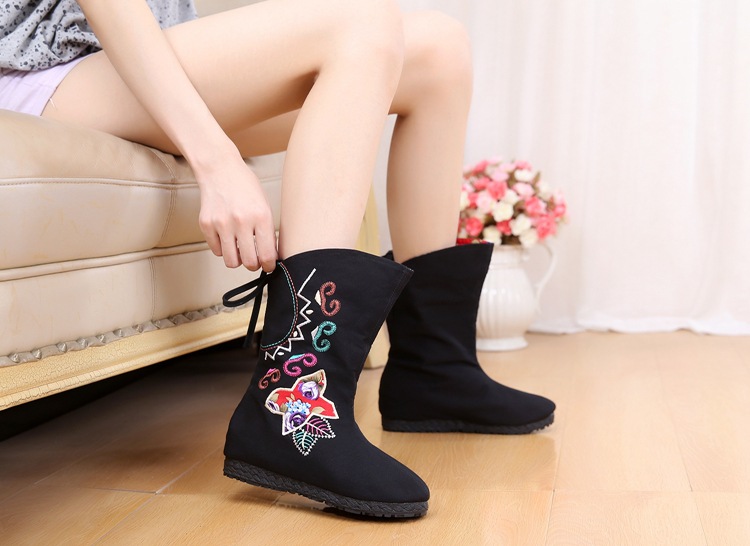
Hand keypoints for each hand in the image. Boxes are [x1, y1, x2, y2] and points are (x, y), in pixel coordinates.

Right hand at [195, 154, 277, 271]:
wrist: (220, 168)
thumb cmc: (246, 187)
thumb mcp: (264, 206)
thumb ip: (267, 232)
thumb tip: (270, 257)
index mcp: (261, 216)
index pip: (266, 255)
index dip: (269, 265)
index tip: (268, 265)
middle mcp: (241, 221)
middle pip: (249, 263)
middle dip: (254, 265)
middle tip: (254, 259)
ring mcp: (222, 223)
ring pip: (231, 261)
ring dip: (237, 259)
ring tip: (240, 248)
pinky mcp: (206, 224)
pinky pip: (216, 251)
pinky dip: (223, 248)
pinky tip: (227, 236)